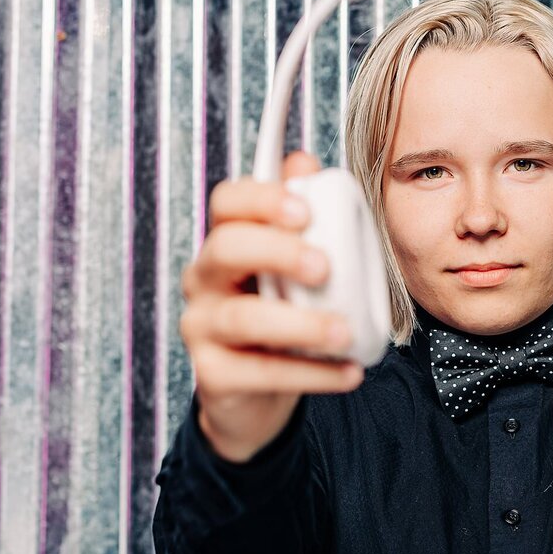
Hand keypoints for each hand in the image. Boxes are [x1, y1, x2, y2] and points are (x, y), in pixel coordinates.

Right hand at [179, 152, 363, 461]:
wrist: (257, 394)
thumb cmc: (283, 315)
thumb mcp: (296, 266)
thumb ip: (303, 217)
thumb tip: (303, 159)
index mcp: (227, 242)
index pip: (227, 202)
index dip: (263, 199)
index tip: (306, 211)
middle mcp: (204, 279)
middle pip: (226, 247)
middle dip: (277, 251)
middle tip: (325, 268)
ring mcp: (202, 327)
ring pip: (242, 317)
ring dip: (301, 323)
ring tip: (346, 333)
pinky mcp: (213, 375)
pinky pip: (260, 372)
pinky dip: (312, 373)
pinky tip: (350, 372)